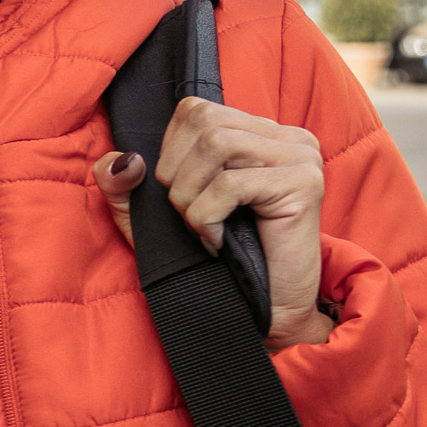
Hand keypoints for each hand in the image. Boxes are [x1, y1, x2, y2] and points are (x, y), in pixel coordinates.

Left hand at [93, 97, 335, 346]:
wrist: (261, 316)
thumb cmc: (213, 266)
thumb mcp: (153, 219)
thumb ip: (122, 185)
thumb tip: (123, 158)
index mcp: (257, 133)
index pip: (195, 110)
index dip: (170, 153)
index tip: (181, 197)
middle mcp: (284, 136)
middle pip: (203, 121)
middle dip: (177, 176)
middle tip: (190, 217)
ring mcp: (300, 155)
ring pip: (216, 145)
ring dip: (191, 197)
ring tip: (203, 229)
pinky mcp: (304, 184)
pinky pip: (231, 184)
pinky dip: (208, 218)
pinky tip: (218, 243)